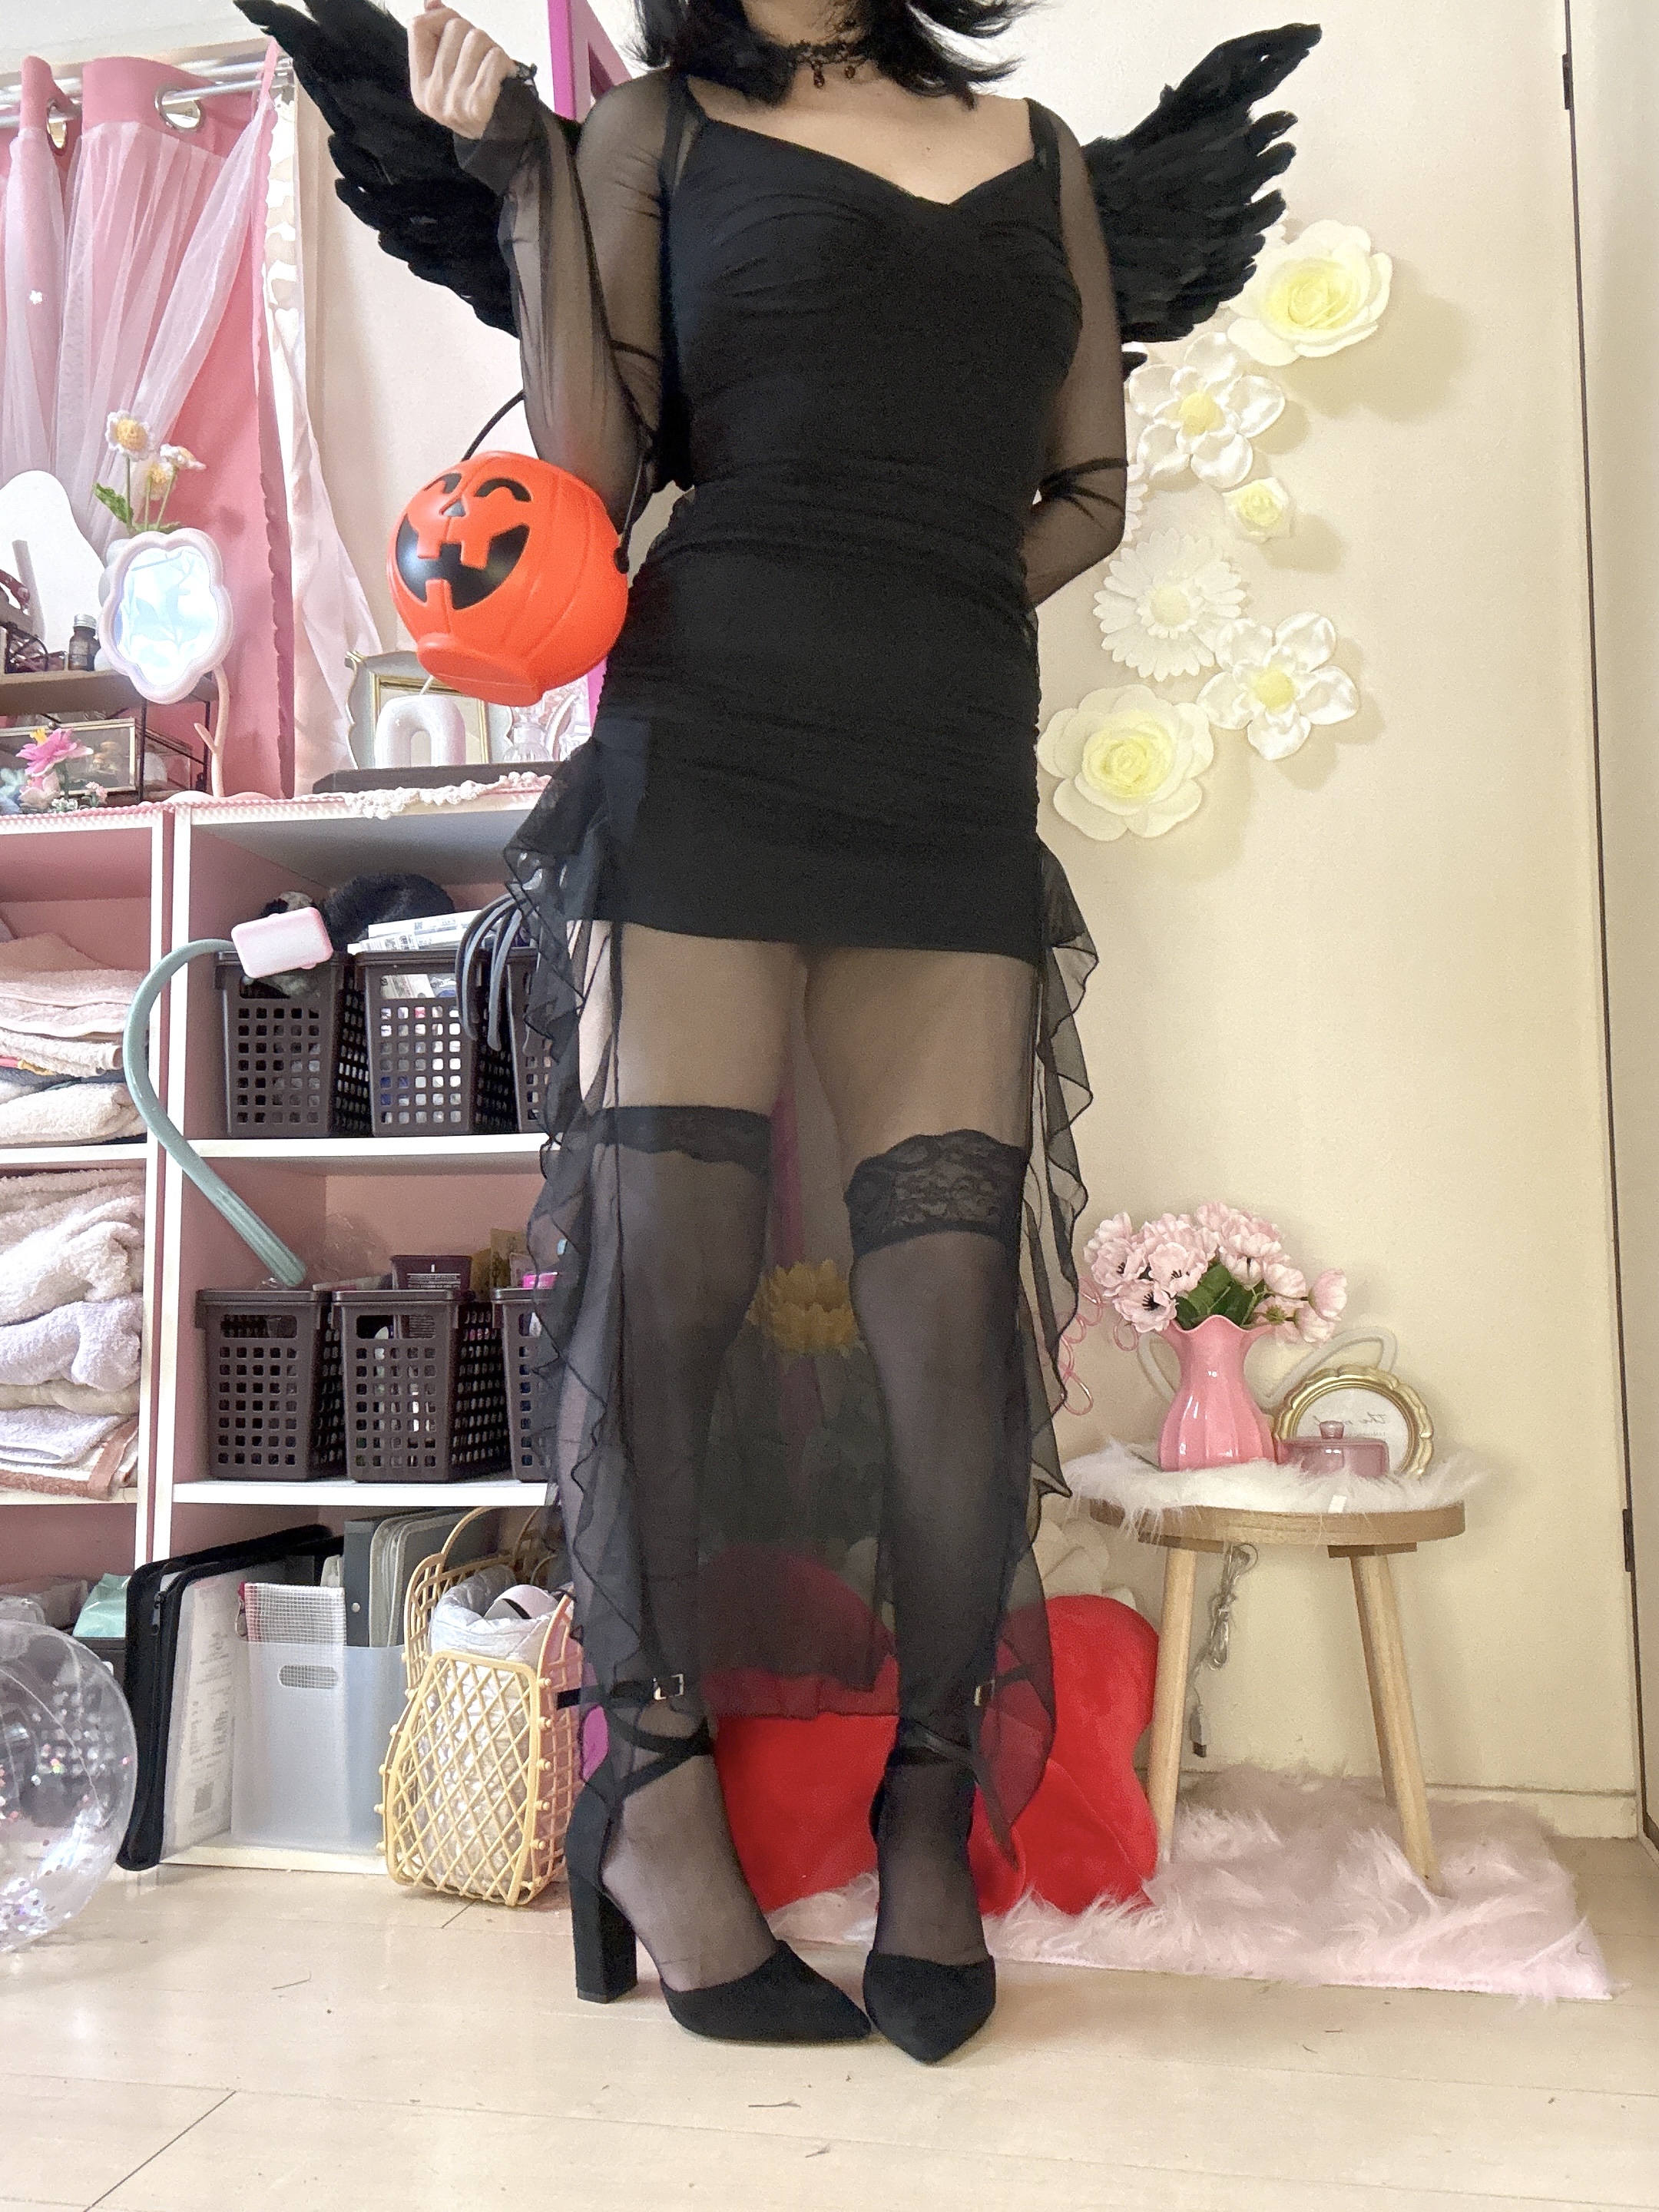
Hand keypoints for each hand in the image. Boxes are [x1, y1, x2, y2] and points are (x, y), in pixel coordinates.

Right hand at [409, 1, 518, 138]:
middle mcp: (433, 95)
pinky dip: (505, 62)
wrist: (504, 139)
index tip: (455, 28)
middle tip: (483, 59)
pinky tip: (504, 78)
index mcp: (419, 86)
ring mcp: (454, 102)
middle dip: (474, 34)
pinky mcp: (478, 105)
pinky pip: (494, 58)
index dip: (441, 17)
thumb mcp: (452, 71)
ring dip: (492, 47)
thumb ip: (439, 36)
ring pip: (476, 38)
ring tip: (493, 70)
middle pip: (454, 28)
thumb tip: (431, 2)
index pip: (418, 27)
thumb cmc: (479, 99)